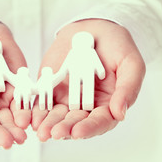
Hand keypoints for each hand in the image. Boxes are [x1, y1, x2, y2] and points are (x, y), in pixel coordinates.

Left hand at [32, 19, 145, 140]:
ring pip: (56, 115)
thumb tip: (120, 113)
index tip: (78, 132)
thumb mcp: (131, 63)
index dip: (89, 128)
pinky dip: (36, 108)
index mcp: (108, 104)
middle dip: (64, 129)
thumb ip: (128, 88)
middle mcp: (86, 106)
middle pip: (75, 122)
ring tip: (40, 130)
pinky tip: (30, 116)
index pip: (99, 122)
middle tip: (54, 134)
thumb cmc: (117, 46)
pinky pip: (42, 100)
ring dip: (48, 124)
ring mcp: (67, 97)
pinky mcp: (51, 87)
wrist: (94, 27)